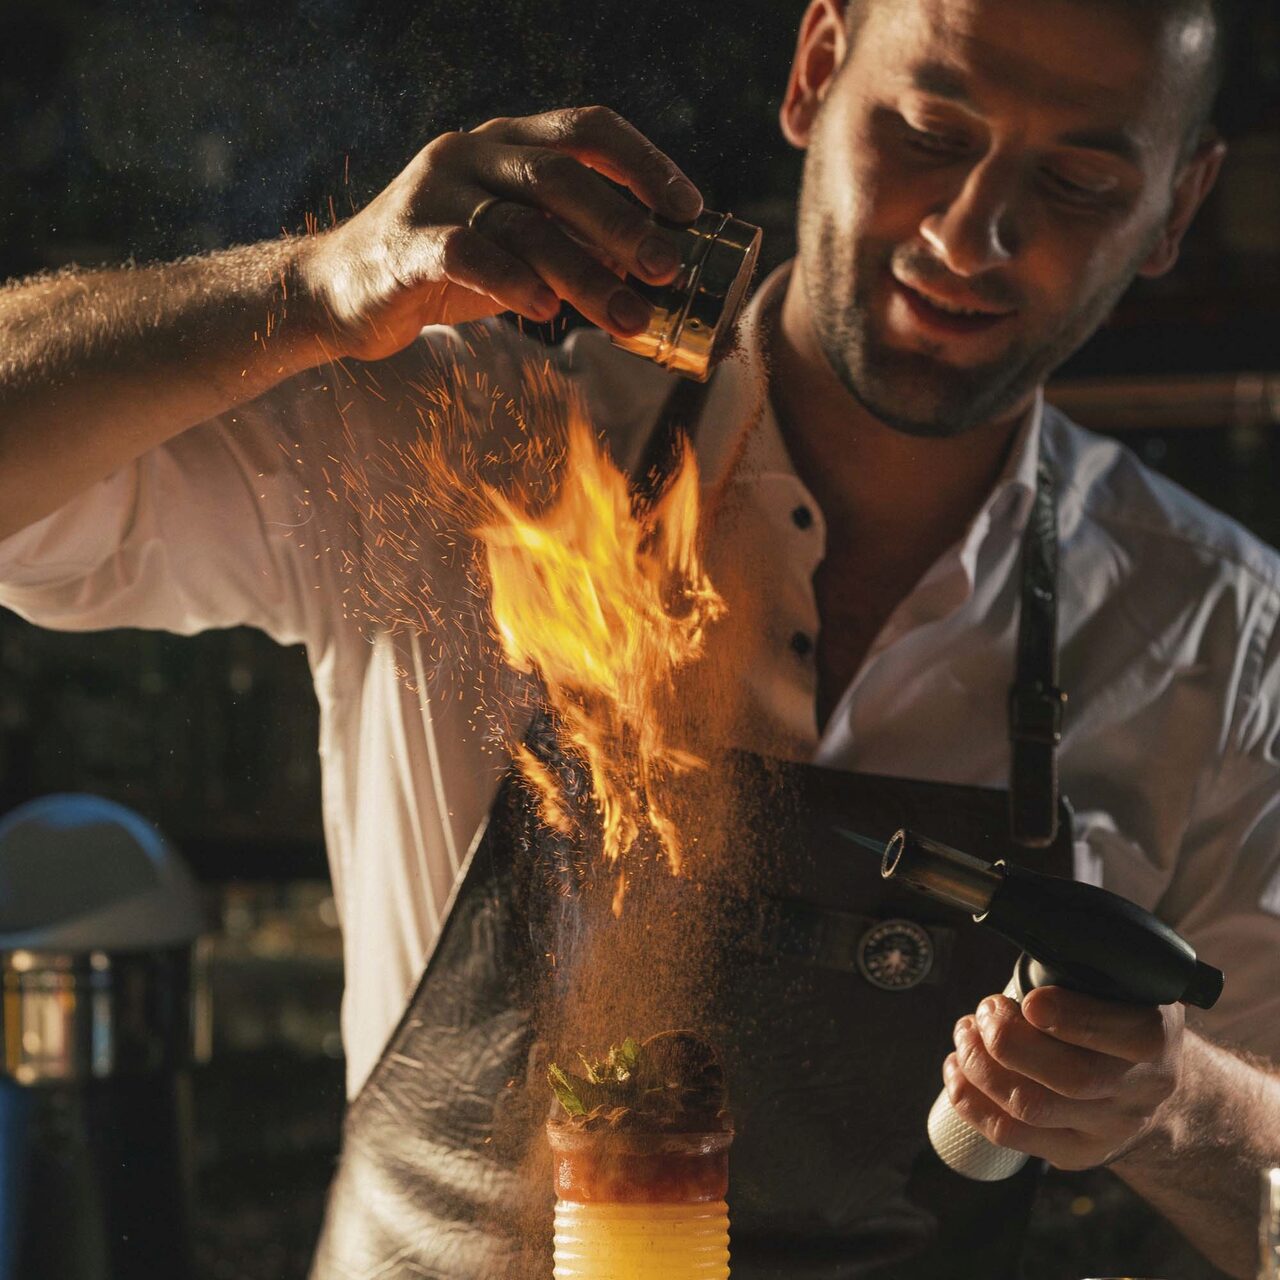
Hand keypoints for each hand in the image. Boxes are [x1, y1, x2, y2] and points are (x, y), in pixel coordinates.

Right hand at [295, 105, 701, 361]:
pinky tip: (547, 313)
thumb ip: (570, 245)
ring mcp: (434, 194)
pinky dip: (513, 282)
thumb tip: (651, 270)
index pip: (585, 130)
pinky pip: (468, 254)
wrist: (339, 292)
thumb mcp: (514, 248)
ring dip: (585, 274)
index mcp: (504, 144)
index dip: (644, 163)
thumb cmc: (441, 271)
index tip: (690, 209)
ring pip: (523, 224)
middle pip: (561, 176)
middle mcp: (470, 154)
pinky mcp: (404, 242)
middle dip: (624, 224)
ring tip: (629, 318)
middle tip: (669, 269)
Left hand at [942, 986, 1184, 1169]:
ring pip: (1031, 1108)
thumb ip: (1088, 962)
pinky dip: (971, 1100)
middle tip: (984, 1011)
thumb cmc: (1121, 1016)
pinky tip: (956, 1068)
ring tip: (965, 1033)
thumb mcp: (1125, 982)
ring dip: (980, 1066)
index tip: (1030, 1001)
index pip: (1124, 1035)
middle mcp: (1138, 1091)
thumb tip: (1033, 925)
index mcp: (1154, 1039)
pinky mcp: (1074, 1152)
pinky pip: (1011, 1135)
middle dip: (1009, 1040)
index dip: (1071, 1018)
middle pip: (1071, 1078)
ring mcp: (1107, 1129)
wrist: (1154, 1086)